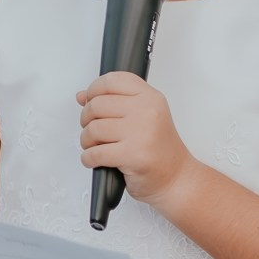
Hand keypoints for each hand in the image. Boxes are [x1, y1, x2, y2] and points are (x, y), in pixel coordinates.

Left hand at [76, 72, 196, 207]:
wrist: (177, 178)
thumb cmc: (159, 150)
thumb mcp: (143, 117)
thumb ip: (114, 103)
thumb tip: (82, 96)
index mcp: (150, 98)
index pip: (112, 81)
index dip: (93, 90)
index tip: (89, 100)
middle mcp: (147, 111)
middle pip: (97, 104)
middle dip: (86, 119)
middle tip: (92, 130)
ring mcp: (141, 133)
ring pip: (93, 129)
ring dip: (86, 141)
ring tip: (94, 146)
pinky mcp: (133, 155)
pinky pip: (95, 153)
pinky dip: (88, 158)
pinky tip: (94, 160)